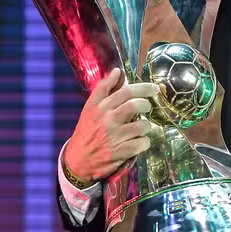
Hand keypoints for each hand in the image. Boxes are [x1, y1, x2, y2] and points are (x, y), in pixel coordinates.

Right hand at [63, 67, 159, 182]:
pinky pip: (141, 143)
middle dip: (146, 104)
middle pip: (134, 105)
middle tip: (148, 107)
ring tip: (142, 128)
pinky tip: (140, 141)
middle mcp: (106, 120)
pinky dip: (145, 142)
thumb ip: (104, 89)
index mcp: (99, 107)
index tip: (154, 88)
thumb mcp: (90, 108)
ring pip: (141, 125)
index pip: (124, 91)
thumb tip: (118, 71)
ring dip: (147, 126)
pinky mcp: (119, 152)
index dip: (143, 87)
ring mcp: (113, 136)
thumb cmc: (87, 131)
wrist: (77, 160)